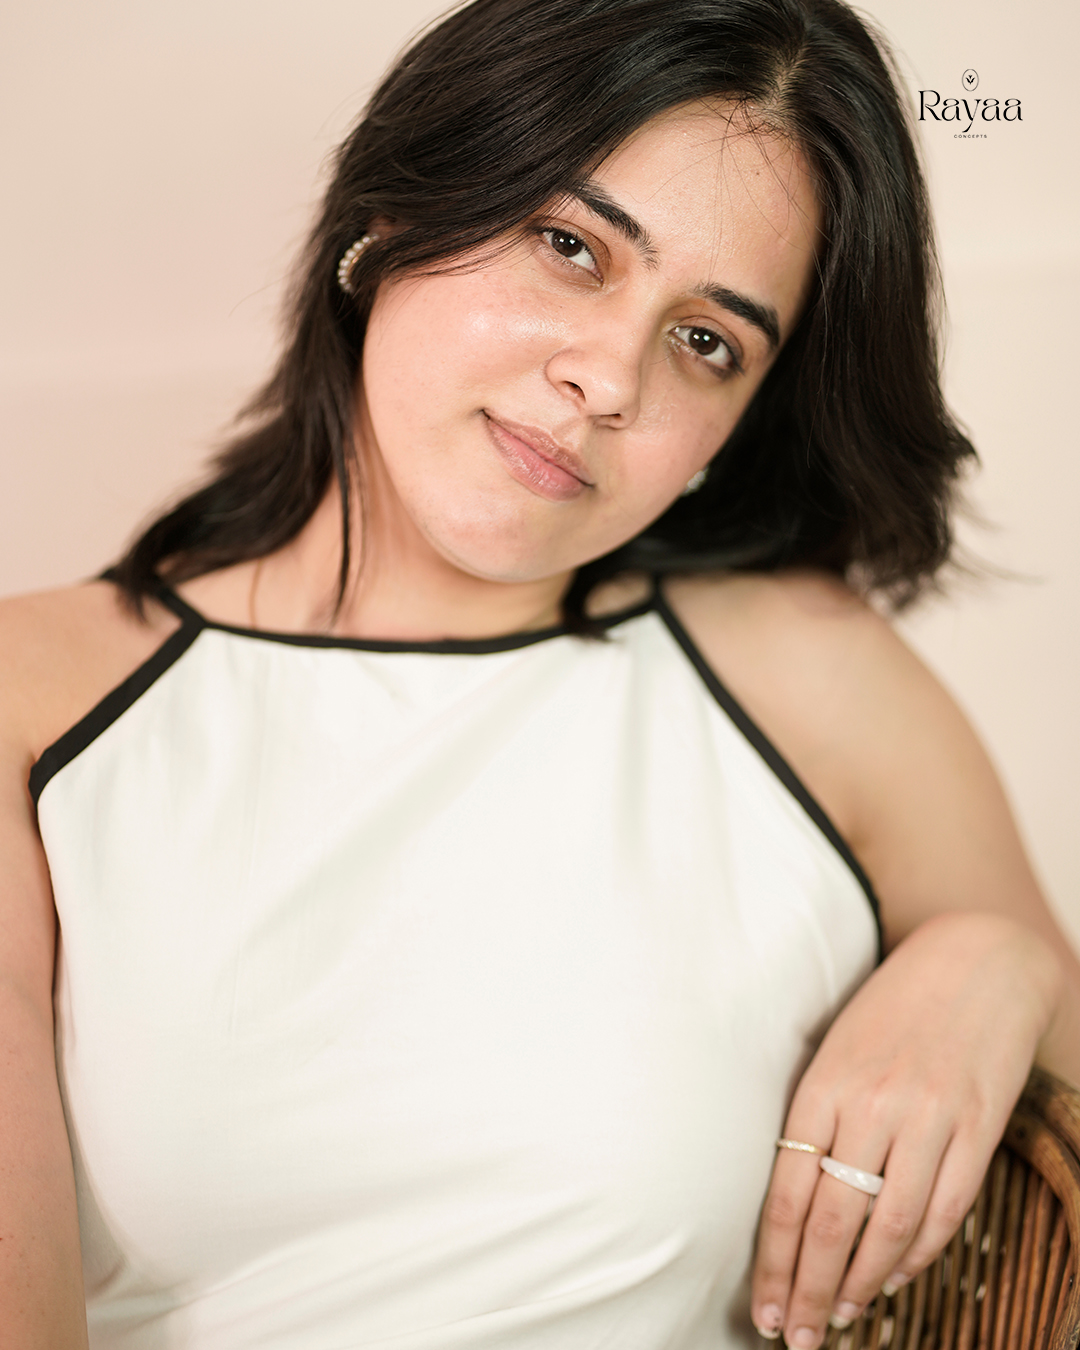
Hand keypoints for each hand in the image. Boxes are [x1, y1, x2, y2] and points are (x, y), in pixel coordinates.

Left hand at [750, 911, 1061, 1346]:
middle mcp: (872, 1106)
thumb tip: (791, 1198)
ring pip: (888, 1228)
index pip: (786, 1194)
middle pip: (830, 1222)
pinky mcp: (977, 1129)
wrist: (975, 960)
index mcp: (823, 1084)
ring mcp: (929, 1120)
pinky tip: (892, 1279)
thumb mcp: (834, 1048)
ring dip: (859, 1285)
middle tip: (794, 1336)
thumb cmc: (892, 1005)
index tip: (762, 1308)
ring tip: (837, 1318)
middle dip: (807, 1289)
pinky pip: (945, 1211)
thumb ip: (815, 1115)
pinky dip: (916, 1256)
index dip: (773, 1262)